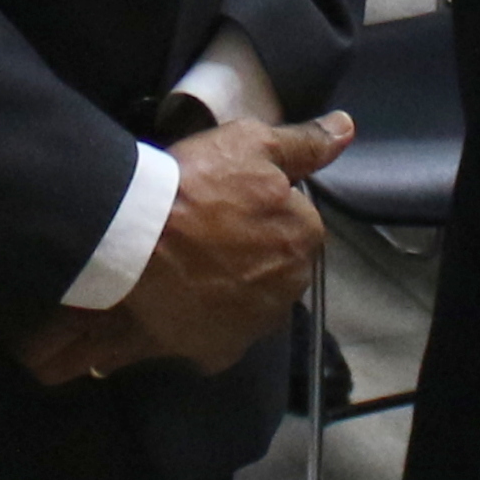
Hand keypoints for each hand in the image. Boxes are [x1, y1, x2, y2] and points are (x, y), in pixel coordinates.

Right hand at [99, 113, 351, 375]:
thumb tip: (345, 129)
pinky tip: (186, 298)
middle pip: (278, 265)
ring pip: (254, 301)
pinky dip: (211, 321)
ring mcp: (256, 322)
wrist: (134, 236)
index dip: (261, 209)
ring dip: (235, 287)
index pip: (295, 221)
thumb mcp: (249, 143)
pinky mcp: (222, 349)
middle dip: (253, 251)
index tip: (227, 202)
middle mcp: (291, 285)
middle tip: (208, 231)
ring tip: (193, 264)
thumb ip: (303, 143)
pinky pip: (225, 335)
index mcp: (304, 235)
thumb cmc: (194, 185)